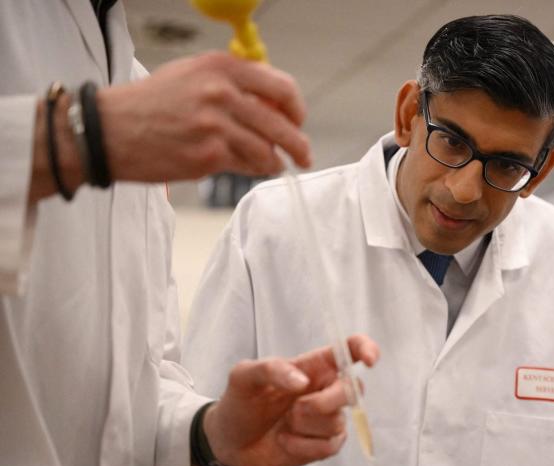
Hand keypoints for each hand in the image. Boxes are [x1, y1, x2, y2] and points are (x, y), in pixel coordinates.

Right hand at [98, 51, 311, 180]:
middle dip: (298, 144)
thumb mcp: (192, 75)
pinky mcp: (209, 156)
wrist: (110, 130)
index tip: (298, 121)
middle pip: (281, 124)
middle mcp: (222, 93)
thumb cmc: (151, 103)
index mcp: (221, 68)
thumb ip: (234, 83)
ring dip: (273, 161)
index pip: (281, 87)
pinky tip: (247, 168)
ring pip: (267, 150)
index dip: (296, 109)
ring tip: (272, 164)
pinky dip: (252, 170)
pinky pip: (246, 167)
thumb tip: (274, 105)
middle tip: (304, 155)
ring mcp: (216, 126)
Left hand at [201, 334, 378, 465]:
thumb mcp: (244, 376)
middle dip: (326, 402)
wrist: (229, 441)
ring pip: (337, 422)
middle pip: (353, 390)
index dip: (366, 349)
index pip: (350, 349)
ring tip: (282, 424)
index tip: (369, 360)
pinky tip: (285, 441)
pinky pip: (329, 446)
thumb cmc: (239, 402)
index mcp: (314, 366)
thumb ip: (271, 369)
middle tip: (295, 408)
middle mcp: (327, 389)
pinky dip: (303, 446)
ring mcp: (329, 418)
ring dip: (304, 427)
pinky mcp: (325, 444)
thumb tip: (303, 382)